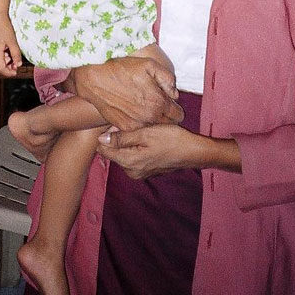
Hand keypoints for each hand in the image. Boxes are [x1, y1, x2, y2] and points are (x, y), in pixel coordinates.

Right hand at [0, 13, 22, 74]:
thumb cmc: (4, 27)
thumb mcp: (12, 41)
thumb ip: (16, 54)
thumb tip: (18, 64)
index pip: (1, 69)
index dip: (9, 73)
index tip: (15, 71)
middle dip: (5, 70)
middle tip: (14, 66)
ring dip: (0, 66)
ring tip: (9, 59)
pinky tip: (3, 53)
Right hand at [72, 55, 181, 129]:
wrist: (95, 80)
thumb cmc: (121, 69)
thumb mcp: (149, 65)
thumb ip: (167, 79)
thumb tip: (174, 94)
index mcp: (158, 102)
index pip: (178, 115)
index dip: (175, 107)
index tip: (168, 101)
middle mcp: (149, 117)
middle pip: (167, 124)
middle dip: (166, 115)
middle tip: (156, 103)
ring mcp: (136, 125)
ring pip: (153, 128)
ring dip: (153, 120)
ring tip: (144, 106)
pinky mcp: (124, 128)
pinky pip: (139, 129)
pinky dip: (139, 122)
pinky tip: (133, 110)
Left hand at [96, 123, 215, 179]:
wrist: (193, 151)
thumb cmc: (172, 139)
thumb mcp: (146, 133)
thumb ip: (122, 137)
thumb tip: (101, 138)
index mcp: (129, 162)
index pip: (103, 149)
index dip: (106, 133)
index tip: (116, 122)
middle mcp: (131, 171)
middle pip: (113, 151)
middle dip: (117, 137)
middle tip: (131, 123)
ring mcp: (138, 172)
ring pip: (123, 153)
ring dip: (127, 141)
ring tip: (141, 129)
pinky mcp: (145, 170)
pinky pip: (132, 157)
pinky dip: (135, 146)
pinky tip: (146, 137)